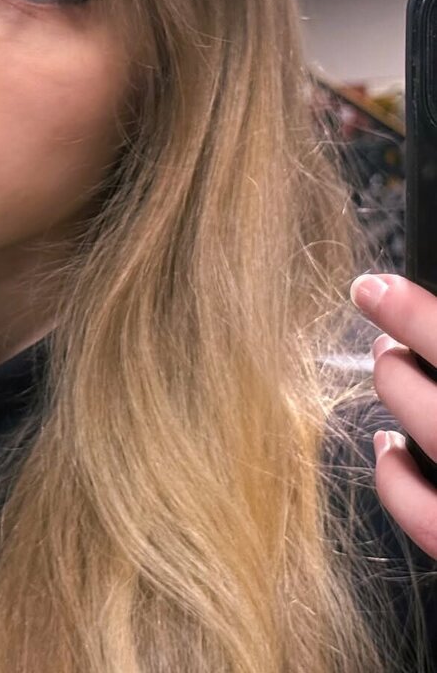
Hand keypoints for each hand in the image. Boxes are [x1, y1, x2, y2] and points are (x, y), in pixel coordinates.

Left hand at [350, 273, 436, 558]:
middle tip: (381, 325)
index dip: (415, 314)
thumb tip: (419, 326)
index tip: (375, 288)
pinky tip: (388, 448)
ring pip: (429, 433)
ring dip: (397, 391)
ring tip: (388, 364)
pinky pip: (425, 516)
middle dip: (402, 347)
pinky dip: (395, 477)